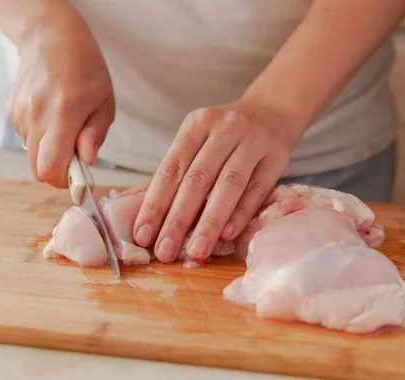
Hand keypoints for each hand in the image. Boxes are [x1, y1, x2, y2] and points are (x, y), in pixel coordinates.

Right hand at [7, 2, 114, 186]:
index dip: (65, 181)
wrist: (49, 36)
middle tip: (75, 154)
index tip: (80, 174)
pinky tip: (51, 115)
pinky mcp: (12, 113)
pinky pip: (27, 140)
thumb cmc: (84, 66)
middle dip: (58, 172)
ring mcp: (20, 114)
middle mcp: (37, 115)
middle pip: (38, 170)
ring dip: (50, 151)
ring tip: (65, 124)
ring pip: (32, 155)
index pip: (51, 169)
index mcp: (64, 112)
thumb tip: (87, 161)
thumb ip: (95, 134)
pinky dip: (41, 138)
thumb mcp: (104, 101)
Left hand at [132, 102, 303, 262]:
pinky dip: (241, 214)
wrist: (271, 113)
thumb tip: (126, 206)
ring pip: (229, 185)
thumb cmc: (223, 138)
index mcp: (196, 125)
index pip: (171, 168)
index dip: (155, 203)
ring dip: (210, 222)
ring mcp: (253, 141)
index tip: (142, 235)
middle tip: (165, 251)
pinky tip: (227, 236)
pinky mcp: (278, 157)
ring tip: (196, 252)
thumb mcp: (193, 144)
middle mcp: (224, 129)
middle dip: (178, 219)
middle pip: (197, 179)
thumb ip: (166, 175)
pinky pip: (258, 189)